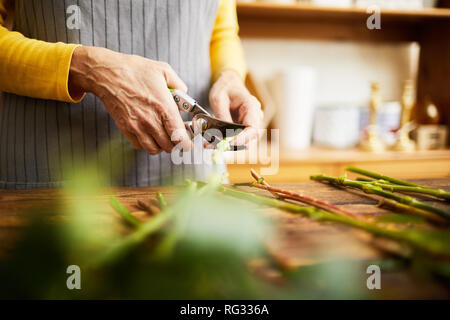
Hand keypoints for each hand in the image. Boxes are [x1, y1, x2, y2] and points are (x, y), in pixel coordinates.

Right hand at [69, 46, 191, 154]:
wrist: (106, 73)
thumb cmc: (133, 70)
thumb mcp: (163, 70)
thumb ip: (178, 84)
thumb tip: (184, 94)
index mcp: (163, 106)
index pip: (179, 135)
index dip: (186, 143)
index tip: (188, 143)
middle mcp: (150, 119)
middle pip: (169, 146)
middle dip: (176, 145)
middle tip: (178, 139)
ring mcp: (137, 126)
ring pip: (154, 149)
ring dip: (161, 146)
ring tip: (164, 138)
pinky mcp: (125, 128)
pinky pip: (139, 146)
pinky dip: (146, 145)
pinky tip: (149, 136)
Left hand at [209, 70, 262, 146]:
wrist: (228, 84)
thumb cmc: (225, 88)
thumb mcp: (218, 99)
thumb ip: (222, 116)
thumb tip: (223, 134)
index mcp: (251, 107)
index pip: (252, 129)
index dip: (242, 139)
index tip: (228, 143)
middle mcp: (254, 117)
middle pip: (248, 138)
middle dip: (231, 144)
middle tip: (213, 145)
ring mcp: (250, 123)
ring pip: (242, 140)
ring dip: (226, 144)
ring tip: (209, 143)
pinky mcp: (243, 127)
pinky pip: (237, 137)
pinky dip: (226, 141)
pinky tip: (213, 141)